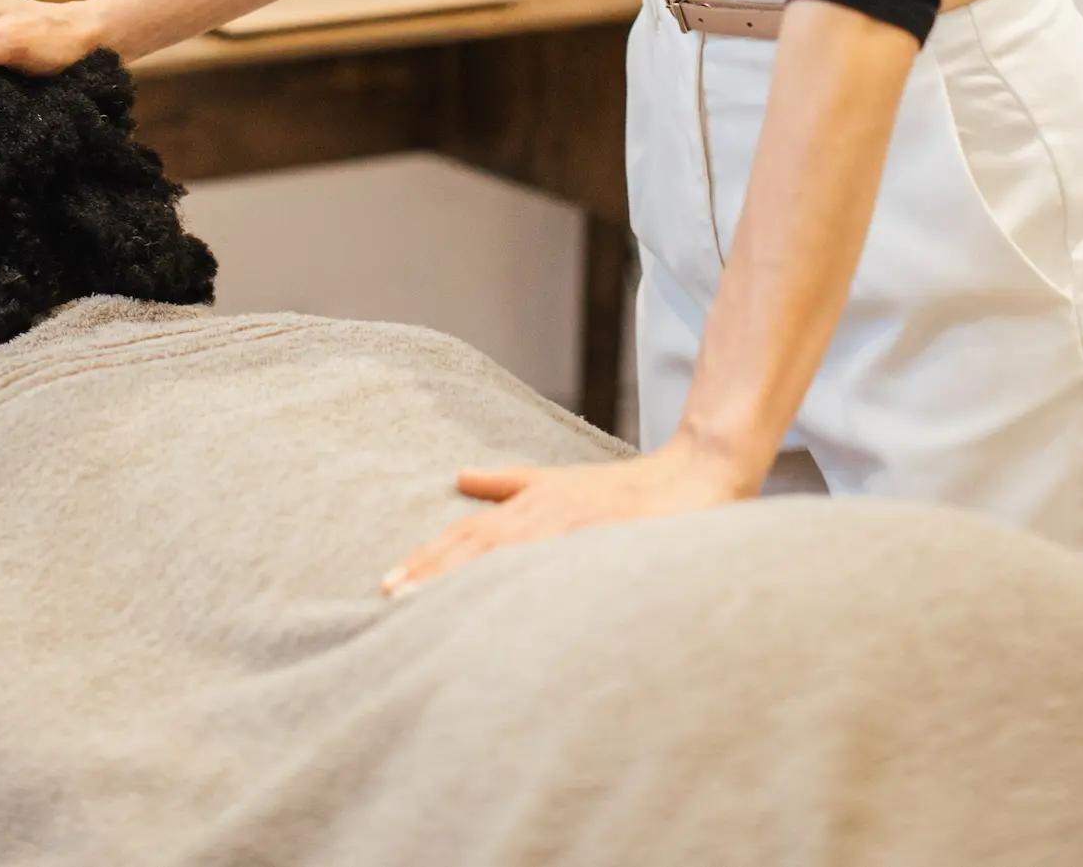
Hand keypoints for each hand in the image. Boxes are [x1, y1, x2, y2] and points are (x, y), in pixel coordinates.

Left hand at [380, 430, 757, 599]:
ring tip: (427, 606)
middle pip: (478, 545)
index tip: (388, 586)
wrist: (694, 475)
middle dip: (433, 572)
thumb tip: (462, 478)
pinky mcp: (605, 545)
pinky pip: (559, 570)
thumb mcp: (557, 480)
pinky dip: (529, 585)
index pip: (468, 535)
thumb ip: (510, 482)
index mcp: (531, 504)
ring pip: (509, 556)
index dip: (428, 560)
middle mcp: (545, 514)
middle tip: (390, 599)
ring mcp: (574, 530)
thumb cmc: (622, 488)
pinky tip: (506, 607)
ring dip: (467, 579)